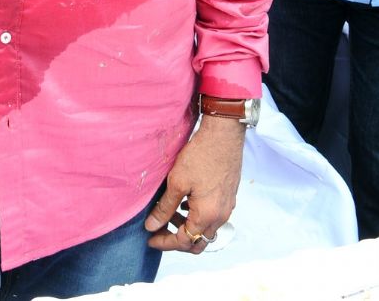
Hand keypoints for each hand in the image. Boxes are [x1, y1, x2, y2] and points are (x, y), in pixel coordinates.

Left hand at [145, 115, 244, 253]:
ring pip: (205, 230)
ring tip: (169, 213)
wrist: (224, 135)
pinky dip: (197, 217)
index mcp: (206, 216)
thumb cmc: (200, 156)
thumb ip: (164, 208)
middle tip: (160, 230)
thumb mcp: (177, 182)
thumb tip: (151, 226)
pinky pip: (212, 217)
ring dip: (187, 227)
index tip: (150, 239)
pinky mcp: (229, 197)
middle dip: (177, 240)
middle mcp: (220, 216)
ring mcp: (227, 207)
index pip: (184, 242)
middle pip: (198, 242)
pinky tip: (185, 203)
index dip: (165, 242)